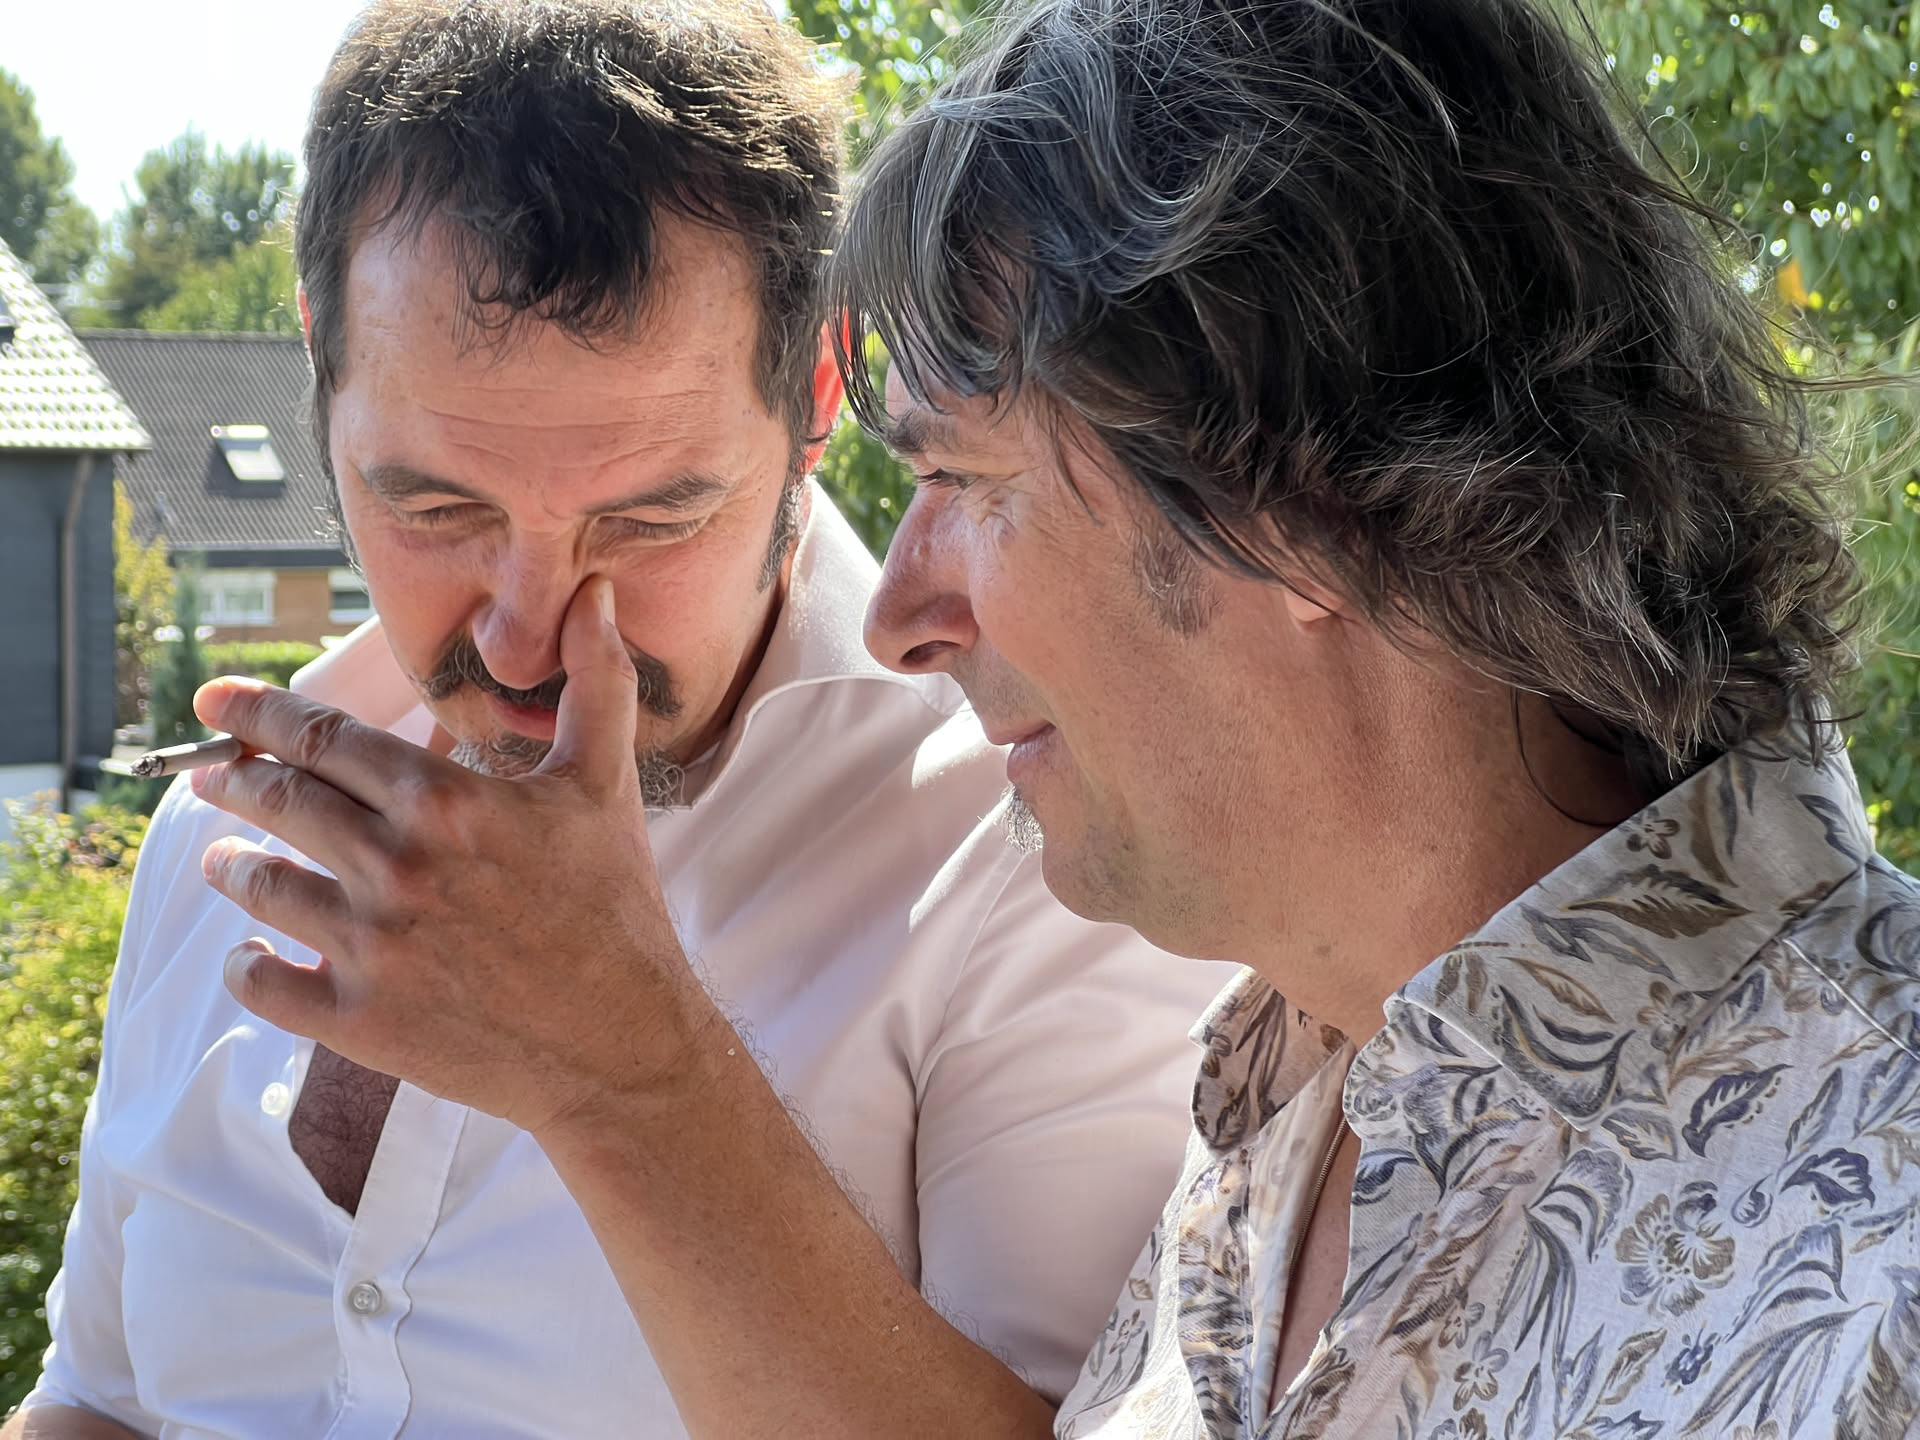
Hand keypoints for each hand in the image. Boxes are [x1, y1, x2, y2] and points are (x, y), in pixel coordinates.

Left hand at [189, 576, 726, 1135]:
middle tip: (213, 775)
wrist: (624, 1044)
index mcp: (444, 801)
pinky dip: (245, 965)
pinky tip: (251, 954)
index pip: (323, 737)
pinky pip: (264, 985)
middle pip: (281, 803)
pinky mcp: (360, 1021)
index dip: (258, 712)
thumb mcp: (605, 785)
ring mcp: (370, 948)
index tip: (214, 700)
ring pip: (261, 887)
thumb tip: (599, 596)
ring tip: (225, 858)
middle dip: (234, 780)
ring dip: (232, 865)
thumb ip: (594, 683)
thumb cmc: (617, 908)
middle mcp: (395, 866)